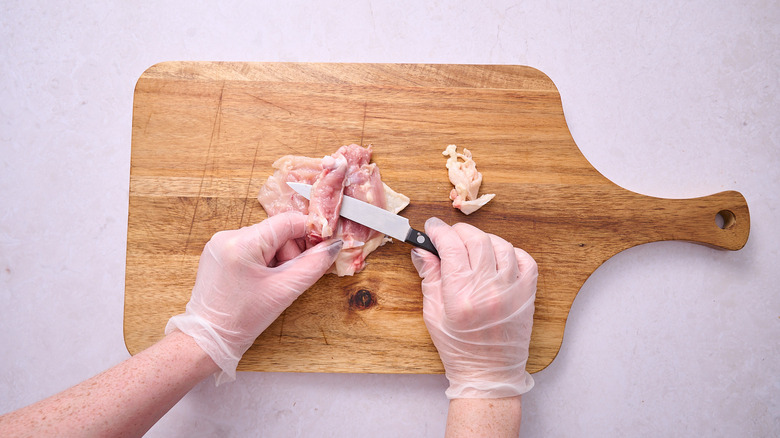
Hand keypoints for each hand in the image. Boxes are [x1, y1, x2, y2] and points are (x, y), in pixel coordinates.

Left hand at [166, 211, 342, 383]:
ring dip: (278, 259)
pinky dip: (263, 262)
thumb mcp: (284, 291)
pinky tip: (260, 282)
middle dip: (291, 253)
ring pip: (265, 240)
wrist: (209, 340)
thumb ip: (313, 265)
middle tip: (289, 278)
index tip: (322, 248)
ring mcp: (220, 244)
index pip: (287, 221)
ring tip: (272, 285)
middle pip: (277, 231)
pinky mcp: (218, 254)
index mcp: (242, 242)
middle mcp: (228, 236)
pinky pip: (251, 248)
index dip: (310, 233)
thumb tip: (332, 246)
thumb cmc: (241, 320)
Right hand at [411, 217, 536, 397]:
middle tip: (449, 237)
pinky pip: (524, 259)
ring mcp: (512, 291)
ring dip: (483, 240)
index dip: (439, 231)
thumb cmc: (458, 348)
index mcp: (461, 296)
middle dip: (459, 232)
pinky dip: (510, 252)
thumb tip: (422, 249)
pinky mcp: (528, 295)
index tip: (432, 227)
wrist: (489, 374)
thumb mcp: (433, 314)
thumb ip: (429, 277)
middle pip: (476, 239)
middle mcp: (489, 290)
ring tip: (472, 248)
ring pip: (500, 245)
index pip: (451, 247)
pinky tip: (497, 258)